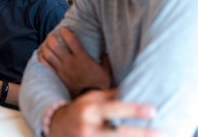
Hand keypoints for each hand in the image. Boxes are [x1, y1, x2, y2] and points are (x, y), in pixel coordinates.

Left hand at [39, 27, 110, 96]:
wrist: (89, 98)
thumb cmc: (99, 84)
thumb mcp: (106, 71)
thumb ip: (105, 59)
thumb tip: (106, 51)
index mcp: (82, 57)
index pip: (71, 40)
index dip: (65, 33)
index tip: (64, 29)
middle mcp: (70, 61)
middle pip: (55, 45)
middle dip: (51, 38)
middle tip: (52, 35)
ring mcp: (62, 68)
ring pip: (48, 53)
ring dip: (46, 46)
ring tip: (47, 43)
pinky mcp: (58, 75)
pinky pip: (46, 64)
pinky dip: (42, 57)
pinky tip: (42, 53)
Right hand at [48, 89, 163, 136]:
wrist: (56, 127)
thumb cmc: (80, 110)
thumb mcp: (91, 99)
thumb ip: (111, 96)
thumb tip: (135, 87)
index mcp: (89, 110)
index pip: (114, 109)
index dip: (134, 110)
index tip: (153, 111)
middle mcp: (88, 128)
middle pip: (118, 133)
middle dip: (141, 134)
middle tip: (162, 133)